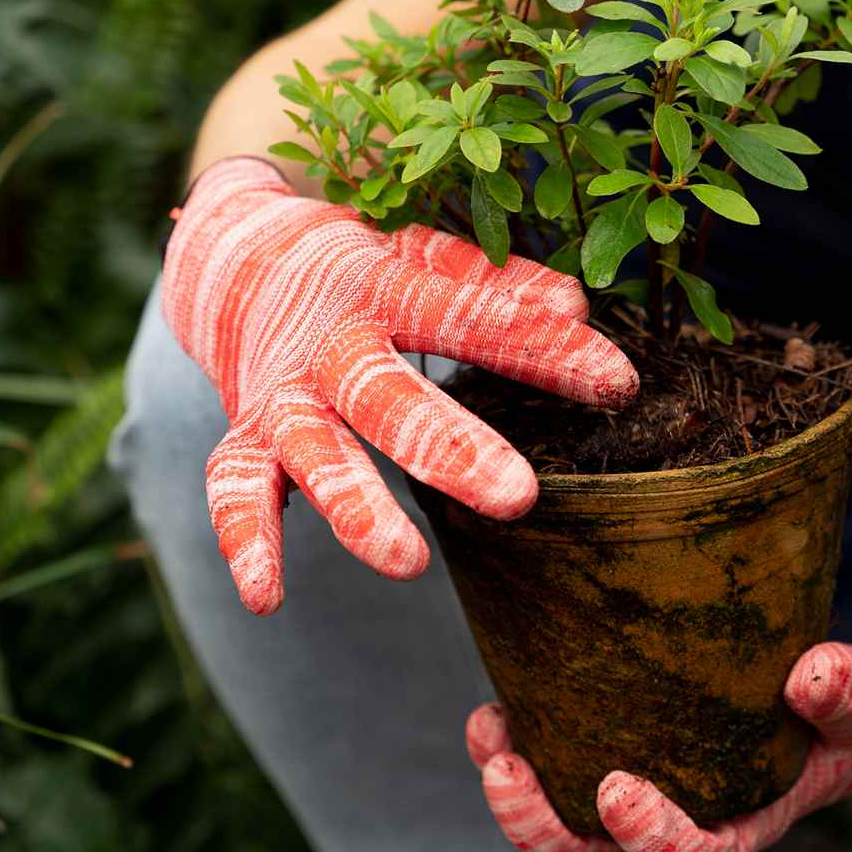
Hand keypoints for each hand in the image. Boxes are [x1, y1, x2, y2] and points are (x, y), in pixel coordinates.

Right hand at [161, 155, 639, 614]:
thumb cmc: (360, 269)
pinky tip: (268, 599)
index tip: (617, 384)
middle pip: (388, 398)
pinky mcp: (246, 437)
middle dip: (449, 449)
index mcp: (383, 288)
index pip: (468, 318)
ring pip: (314, 453)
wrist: (235, 259)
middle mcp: (328, 347)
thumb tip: (576, 306)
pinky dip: (247, 542)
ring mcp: (282, 396)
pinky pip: (235, 490)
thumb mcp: (423, 253)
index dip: (542, 350)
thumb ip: (494, 280)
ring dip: (356, 506)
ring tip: (407, 562)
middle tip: (519, 498)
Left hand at [466, 623, 851, 851]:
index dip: (650, 842)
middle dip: (542, 828)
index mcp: (740, 829)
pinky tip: (498, 707)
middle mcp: (680, 824)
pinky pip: (556, 773)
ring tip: (488, 731)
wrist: (829, 703)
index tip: (617, 788)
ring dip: (515, 795)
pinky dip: (522, 748)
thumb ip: (848, 692)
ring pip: (565, 829)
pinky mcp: (613, 756)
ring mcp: (642, 798)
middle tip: (504, 770)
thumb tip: (814, 674)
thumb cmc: (847, 715)